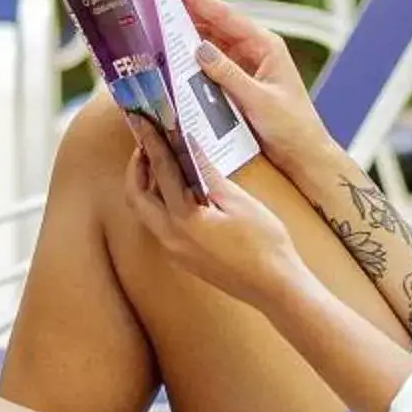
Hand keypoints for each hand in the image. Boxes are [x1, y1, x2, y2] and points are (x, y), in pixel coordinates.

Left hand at [118, 122, 308, 312]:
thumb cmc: (264, 244)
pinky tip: (178, 190)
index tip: (144, 123)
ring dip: (147, 187)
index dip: (151, 144)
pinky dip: (161, 203)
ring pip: (146, 213)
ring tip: (160, 163)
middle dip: (137, 169)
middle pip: (136, 198)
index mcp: (183, 221)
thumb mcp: (239, 202)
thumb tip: (190, 147)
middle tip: (147, 145)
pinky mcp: (183, 258)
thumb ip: (208, 174)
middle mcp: (170, 238)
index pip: (161, 172)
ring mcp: (174, 252)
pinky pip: (160, 226)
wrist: (274, 288)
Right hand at [175, 0, 323, 169]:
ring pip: (210, 44)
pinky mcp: (238, 82)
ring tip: (158, 25)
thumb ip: (229, 75)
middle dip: (187, 12)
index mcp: (266, 45)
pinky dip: (192, 60)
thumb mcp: (259, 100)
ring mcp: (246, 65)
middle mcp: (255, 50)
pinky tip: (173, 57)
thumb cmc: (292, 126)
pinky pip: (211, 65)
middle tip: (157, 1)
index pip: (226, 16)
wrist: (302, 154)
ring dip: (187, 36)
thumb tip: (199, 49)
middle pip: (215, 25)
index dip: (198, 0)